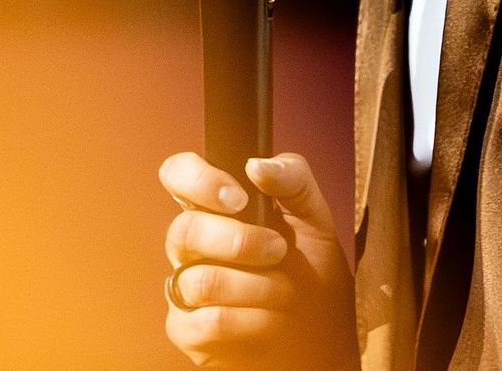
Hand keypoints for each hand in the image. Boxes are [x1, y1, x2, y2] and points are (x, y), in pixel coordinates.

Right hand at [160, 151, 357, 369]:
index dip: (197, 180)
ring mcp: (184, 287)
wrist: (324, 338)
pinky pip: (206, 321)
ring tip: (284, 292)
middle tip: (278, 250)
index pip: (177, 174)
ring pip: (200, 280)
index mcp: (214, 209)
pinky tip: (269, 319)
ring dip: (255, 286)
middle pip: (183, 230)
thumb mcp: (315, 220)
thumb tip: (257, 165)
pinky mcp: (187, 330)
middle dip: (239, 242)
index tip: (238, 197)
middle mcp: (191, 245)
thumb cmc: (312, 274)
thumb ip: (293, 181)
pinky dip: (250, 320)